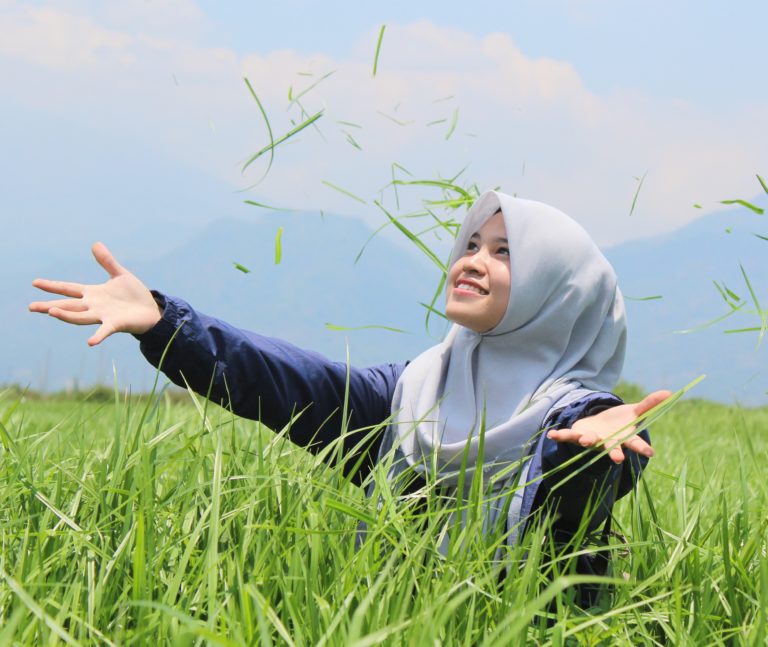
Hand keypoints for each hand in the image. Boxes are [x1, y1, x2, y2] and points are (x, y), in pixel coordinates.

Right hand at [29, 242, 161, 345]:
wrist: (151, 310)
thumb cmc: (134, 295)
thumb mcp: (120, 275)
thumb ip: (107, 261)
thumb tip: (95, 244)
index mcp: (93, 293)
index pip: (69, 288)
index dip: (53, 285)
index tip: (35, 282)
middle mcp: (94, 306)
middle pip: (68, 305)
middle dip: (50, 306)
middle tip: (31, 307)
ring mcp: (103, 315)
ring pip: (80, 316)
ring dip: (66, 315)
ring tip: (51, 312)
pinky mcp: (115, 324)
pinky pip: (104, 330)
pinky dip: (98, 336)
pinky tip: (90, 342)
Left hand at [546, 390, 671, 463]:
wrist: (599, 427)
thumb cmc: (620, 422)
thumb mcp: (634, 412)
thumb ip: (650, 404)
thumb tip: (670, 393)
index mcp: (623, 438)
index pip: (634, 444)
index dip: (641, 448)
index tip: (650, 452)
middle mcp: (608, 442)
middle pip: (612, 448)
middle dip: (614, 453)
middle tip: (618, 459)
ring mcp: (592, 439)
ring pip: (590, 442)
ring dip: (588, 441)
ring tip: (586, 441)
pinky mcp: (578, 435)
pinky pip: (568, 436)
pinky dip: (560, 436)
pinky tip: (551, 434)